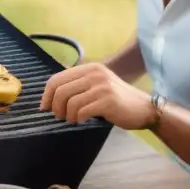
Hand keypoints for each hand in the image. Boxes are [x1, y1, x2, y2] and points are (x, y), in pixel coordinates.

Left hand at [40, 62, 154, 129]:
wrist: (144, 109)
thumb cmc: (117, 100)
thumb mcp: (97, 85)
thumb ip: (78, 85)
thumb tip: (49, 97)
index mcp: (89, 68)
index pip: (57, 78)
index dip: (47, 94)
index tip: (44, 107)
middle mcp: (94, 74)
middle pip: (60, 90)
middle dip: (55, 106)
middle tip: (59, 116)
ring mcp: (101, 86)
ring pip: (69, 101)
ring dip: (66, 114)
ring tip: (72, 119)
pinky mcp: (107, 101)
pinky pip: (81, 111)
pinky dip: (77, 118)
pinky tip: (81, 120)